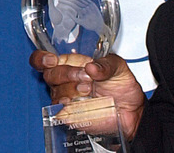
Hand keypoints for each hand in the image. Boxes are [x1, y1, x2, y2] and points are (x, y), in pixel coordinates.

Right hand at [29, 50, 145, 139]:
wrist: (131, 110)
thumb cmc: (122, 85)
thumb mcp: (119, 67)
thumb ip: (106, 64)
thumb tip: (91, 67)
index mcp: (73, 63)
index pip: (45, 59)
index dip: (42, 59)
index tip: (52, 60)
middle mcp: (65, 80)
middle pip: (50, 75)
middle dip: (67, 74)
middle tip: (87, 77)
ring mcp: (66, 98)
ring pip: (56, 93)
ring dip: (73, 90)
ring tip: (90, 90)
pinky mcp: (69, 115)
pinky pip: (61, 111)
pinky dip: (71, 106)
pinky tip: (82, 102)